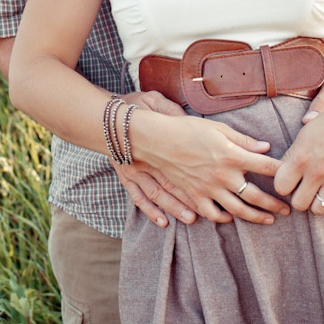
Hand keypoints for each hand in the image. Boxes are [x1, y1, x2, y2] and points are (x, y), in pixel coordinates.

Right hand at [113, 90, 196, 226]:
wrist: (107, 113)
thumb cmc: (136, 106)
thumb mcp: (156, 102)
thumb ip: (174, 112)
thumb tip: (194, 119)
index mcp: (157, 141)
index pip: (181, 163)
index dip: (198, 177)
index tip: (216, 187)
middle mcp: (146, 160)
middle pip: (171, 182)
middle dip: (190, 198)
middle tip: (209, 210)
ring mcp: (134, 171)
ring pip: (157, 193)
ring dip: (174, 207)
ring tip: (190, 219)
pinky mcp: (125, 177)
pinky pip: (137, 197)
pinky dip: (150, 210)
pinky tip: (162, 221)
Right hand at [131, 110, 290, 225]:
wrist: (158, 140)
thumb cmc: (189, 129)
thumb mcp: (220, 129)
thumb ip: (244, 140)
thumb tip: (266, 147)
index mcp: (233, 155)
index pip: (267, 167)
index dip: (284, 173)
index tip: (295, 177)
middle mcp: (224, 175)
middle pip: (256, 195)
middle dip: (275, 204)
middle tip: (288, 209)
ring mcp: (209, 189)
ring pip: (238, 210)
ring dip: (256, 216)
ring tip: (269, 219)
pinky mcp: (195, 196)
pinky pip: (213, 214)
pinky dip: (224, 218)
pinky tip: (232, 217)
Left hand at [274, 92, 323, 212]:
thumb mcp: (306, 134)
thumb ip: (293, 154)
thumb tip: (281, 169)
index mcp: (301, 157)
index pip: (280, 187)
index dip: (283, 185)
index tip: (290, 179)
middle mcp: (317, 171)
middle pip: (298, 204)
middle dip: (299, 198)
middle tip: (304, 189)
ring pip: (319, 210)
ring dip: (317, 203)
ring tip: (318, 192)